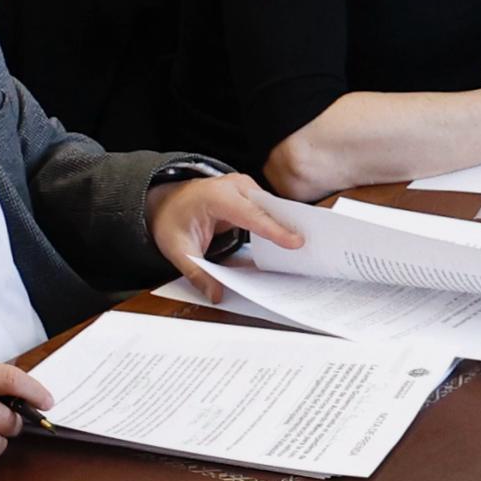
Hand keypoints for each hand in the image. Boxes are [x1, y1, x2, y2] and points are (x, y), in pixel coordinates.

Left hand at [148, 172, 300, 299]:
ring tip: (309, 246)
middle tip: (313, 247)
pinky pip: (270, 209)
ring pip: (274, 208)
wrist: (167, 201)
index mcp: (217, 196)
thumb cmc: (173, 220)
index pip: (251, 215)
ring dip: (289, 225)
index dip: (275, 230)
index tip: (296, 243)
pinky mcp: (252, 194)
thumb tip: (216, 295)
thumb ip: (196, 272)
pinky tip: (293, 240)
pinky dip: (281, 224)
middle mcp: (235, 186)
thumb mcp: (177, 249)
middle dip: (290, 227)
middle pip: (269, 209)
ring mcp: (246, 187)